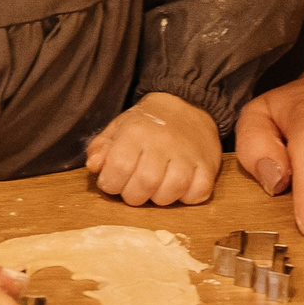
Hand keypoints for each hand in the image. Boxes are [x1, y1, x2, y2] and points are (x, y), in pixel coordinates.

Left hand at [84, 93, 222, 205]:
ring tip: (155, 188)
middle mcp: (163, 142)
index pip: (119, 166)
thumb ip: (101, 148)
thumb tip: (95, 166)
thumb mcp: (118, 129)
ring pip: (171, 191)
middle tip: (133, 189)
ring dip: (159, 198)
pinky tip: (179, 189)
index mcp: (136, 132)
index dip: (110, 183)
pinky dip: (187, 198)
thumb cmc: (147, 124)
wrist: (187, 106)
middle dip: (133, 196)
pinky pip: (198, 193)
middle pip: (145, 183)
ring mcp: (188, 155)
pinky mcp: (208, 165)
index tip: (112, 182)